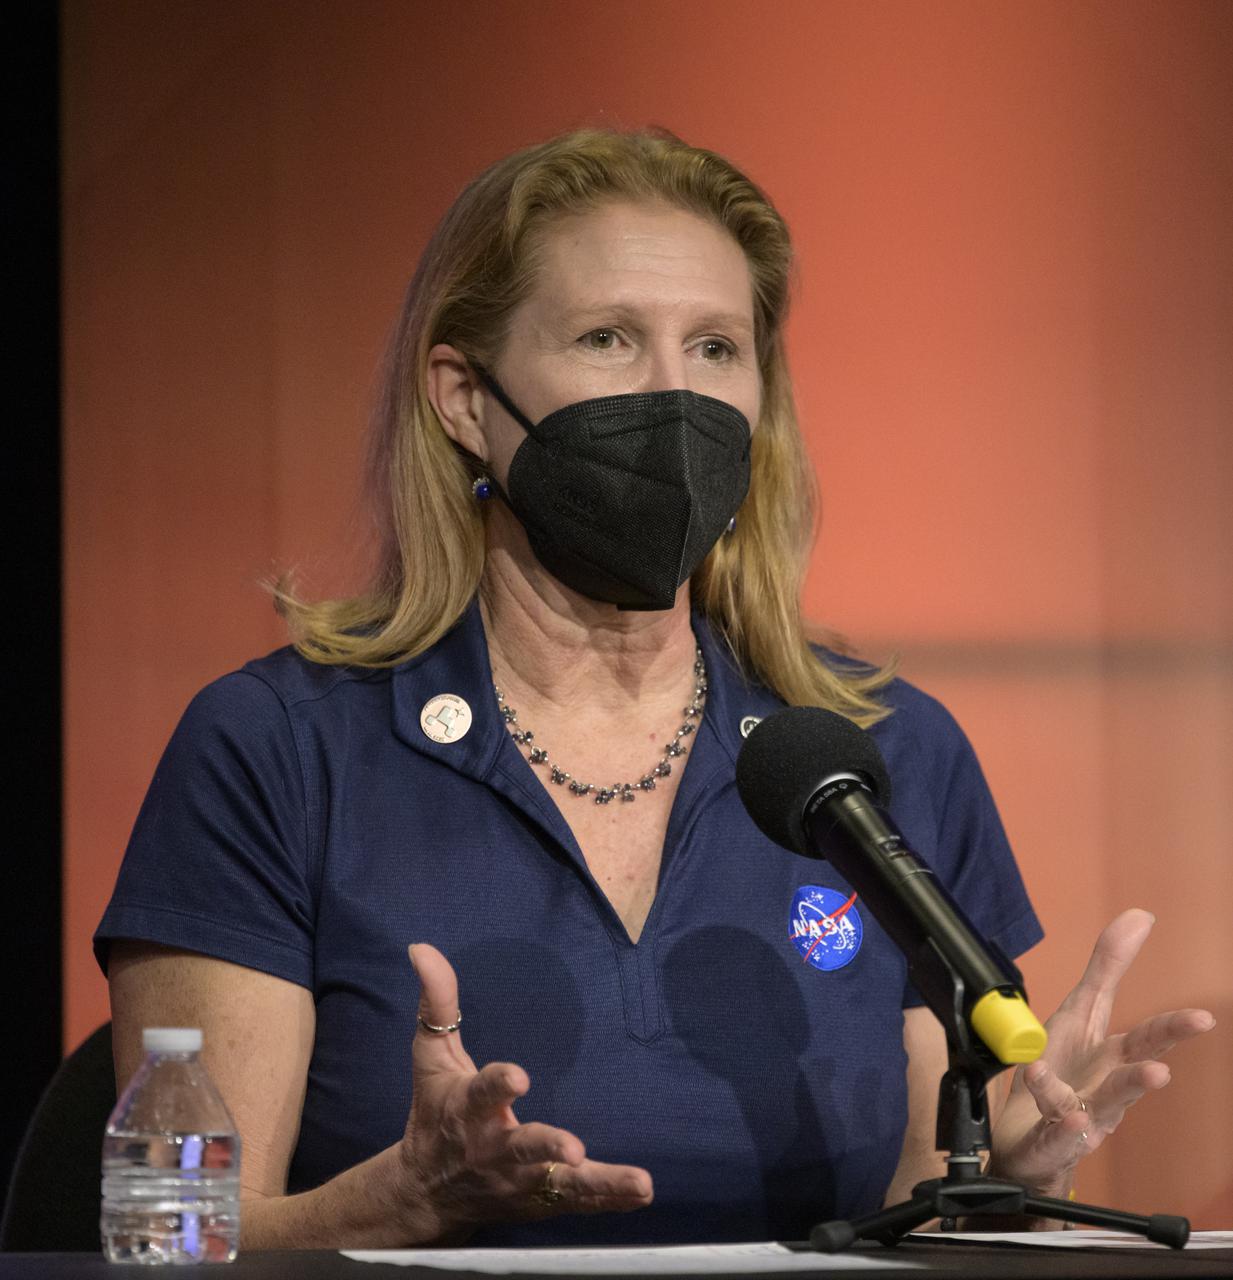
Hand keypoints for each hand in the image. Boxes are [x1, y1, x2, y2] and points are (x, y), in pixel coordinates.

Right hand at [394, 943, 652, 1242]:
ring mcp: (522, 1181)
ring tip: (639, 1182)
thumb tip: (422, 948)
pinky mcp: (542, 1201)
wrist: (424, 1194)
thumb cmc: (434, 1113)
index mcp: (468, 1110)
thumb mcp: (431, 1058)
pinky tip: (643, 1192)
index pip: (482, 1094)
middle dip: (547, 1148)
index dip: (498, 1085)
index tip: (518, 1077)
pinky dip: (611, 1197)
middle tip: (573, 1149)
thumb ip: (437, 1003)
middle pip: (523, 1150)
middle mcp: (495, 1150)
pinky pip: (580, 1201)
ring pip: (561, 1185)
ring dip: (599, 1182)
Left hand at [989, 908, 1214, 1197]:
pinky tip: (1070, 1118)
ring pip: (1100, 1108)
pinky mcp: (1050, 1140)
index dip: (1173, 1028)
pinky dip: (1064, 1127)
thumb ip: (1108, 967)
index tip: (1204, 1018)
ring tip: (1132, 1086)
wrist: (1027, 1135)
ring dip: (1114, 1097)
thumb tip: (1141, 917)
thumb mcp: (1081, 1011)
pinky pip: (1058, 1134)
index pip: (1147, 1040)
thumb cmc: (1060, 1070)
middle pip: (1128, 1079)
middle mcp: (1102, 1089)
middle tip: (1162, 1069)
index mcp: (1111, 1057)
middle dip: (1147, 1072)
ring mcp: (1080, 1116)